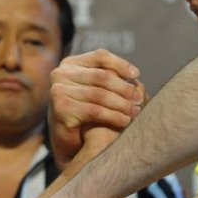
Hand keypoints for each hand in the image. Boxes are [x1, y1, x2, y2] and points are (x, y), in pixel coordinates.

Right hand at [49, 49, 144, 167]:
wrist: (72, 141)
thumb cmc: (89, 112)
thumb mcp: (98, 89)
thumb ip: (110, 78)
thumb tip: (135, 75)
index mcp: (71, 64)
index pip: (100, 56)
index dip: (120, 64)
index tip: (136, 75)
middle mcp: (61, 73)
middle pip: (101, 76)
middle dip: (123, 87)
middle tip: (139, 98)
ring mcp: (58, 90)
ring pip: (99, 94)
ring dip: (121, 104)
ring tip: (135, 112)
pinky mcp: (61, 108)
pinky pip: (94, 110)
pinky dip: (113, 116)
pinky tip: (125, 121)